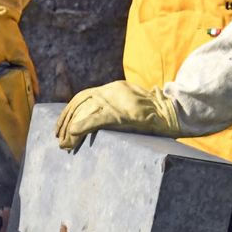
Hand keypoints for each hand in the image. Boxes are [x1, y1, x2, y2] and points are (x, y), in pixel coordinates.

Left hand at [55, 80, 181, 151]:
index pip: (83, 96)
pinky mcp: (120, 113)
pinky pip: (95, 120)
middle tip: (59, 138)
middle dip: (66, 121)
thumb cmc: (155, 114)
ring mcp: (115, 100)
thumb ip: (116, 108)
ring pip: (84, 112)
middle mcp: (111, 91)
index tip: (62, 126)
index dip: (69, 111)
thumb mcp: (132, 105)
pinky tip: (72, 137)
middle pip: (79, 103)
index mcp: (114, 87)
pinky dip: (80, 128)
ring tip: (64, 144)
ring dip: (70, 129)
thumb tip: (97, 122)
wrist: (173, 113)